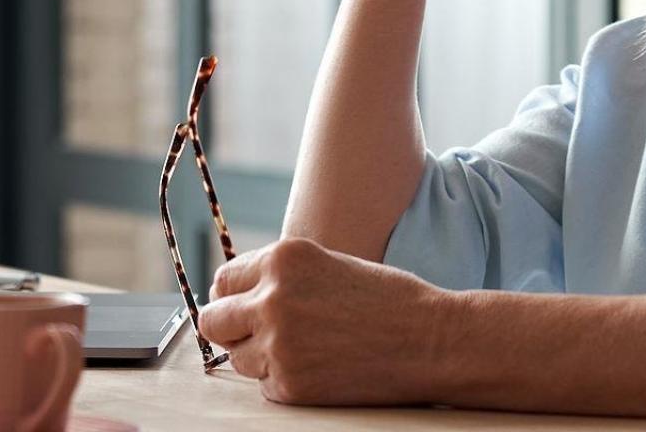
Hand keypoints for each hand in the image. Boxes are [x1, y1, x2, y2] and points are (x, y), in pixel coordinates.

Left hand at [201, 237, 453, 405]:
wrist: (431, 340)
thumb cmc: (386, 299)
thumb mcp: (325, 264)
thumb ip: (279, 276)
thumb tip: (233, 297)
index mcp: (282, 259)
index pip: (223, 281)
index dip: (233, 297)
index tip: (243, 307)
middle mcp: (272, 298)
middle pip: (214, 321)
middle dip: (230, 328)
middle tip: (256, 334)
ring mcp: (278, 344)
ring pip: (238, 357)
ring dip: (260, 356)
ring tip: (305, 349)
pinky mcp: (290, 384)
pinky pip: (264, 385)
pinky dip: (284, 380)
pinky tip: (320, 367)